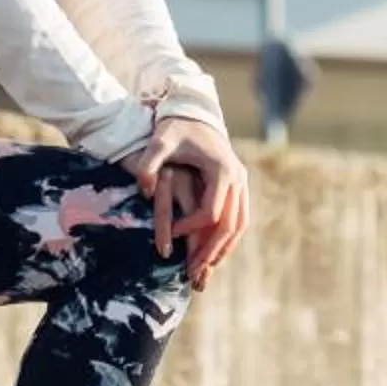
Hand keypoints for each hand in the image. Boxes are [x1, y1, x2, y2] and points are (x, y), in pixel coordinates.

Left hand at [126, 114, 250, 290]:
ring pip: (240, 225)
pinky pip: (239, 218)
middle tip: (193, 272)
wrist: (194, 113)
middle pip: (230, 225)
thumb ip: (148, 164)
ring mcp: (242, 182)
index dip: (191, 228)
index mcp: (221, 169)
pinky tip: (213, 252)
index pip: (212, 212)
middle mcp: (238, 177)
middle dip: (211, 251)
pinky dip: (228, 237)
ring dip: (224, 249)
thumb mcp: (158, 142)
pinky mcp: (240, 186)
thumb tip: (144, 190)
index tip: (172, 235)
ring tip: (205, 270)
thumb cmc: (174, 129)